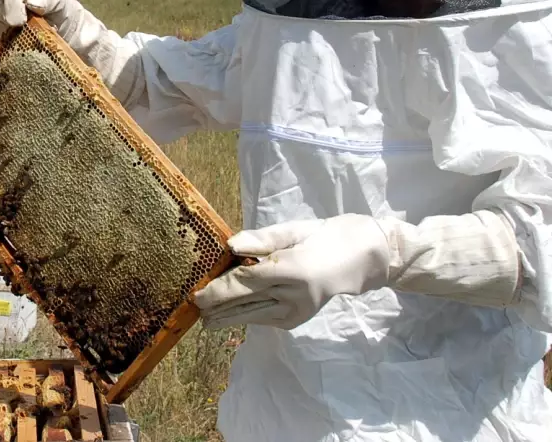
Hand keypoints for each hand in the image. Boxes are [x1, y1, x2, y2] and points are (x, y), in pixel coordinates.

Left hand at [192, 214, 389, 330]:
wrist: (357, 260)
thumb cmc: (320, 238)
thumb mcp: (293, 231)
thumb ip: (261, 240)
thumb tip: (230, 246)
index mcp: (292, 269)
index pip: (246, 281)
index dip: (219, 290)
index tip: (197, 295)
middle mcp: (295, 295)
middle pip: (246, 302)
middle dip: (218, 307)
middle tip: (194, 310)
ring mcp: (298, 311)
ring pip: (254, 315)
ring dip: (228, 318)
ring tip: (206, 321)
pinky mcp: (298, 320)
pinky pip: (265, 317)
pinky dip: (247, 315)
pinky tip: (229, 316)